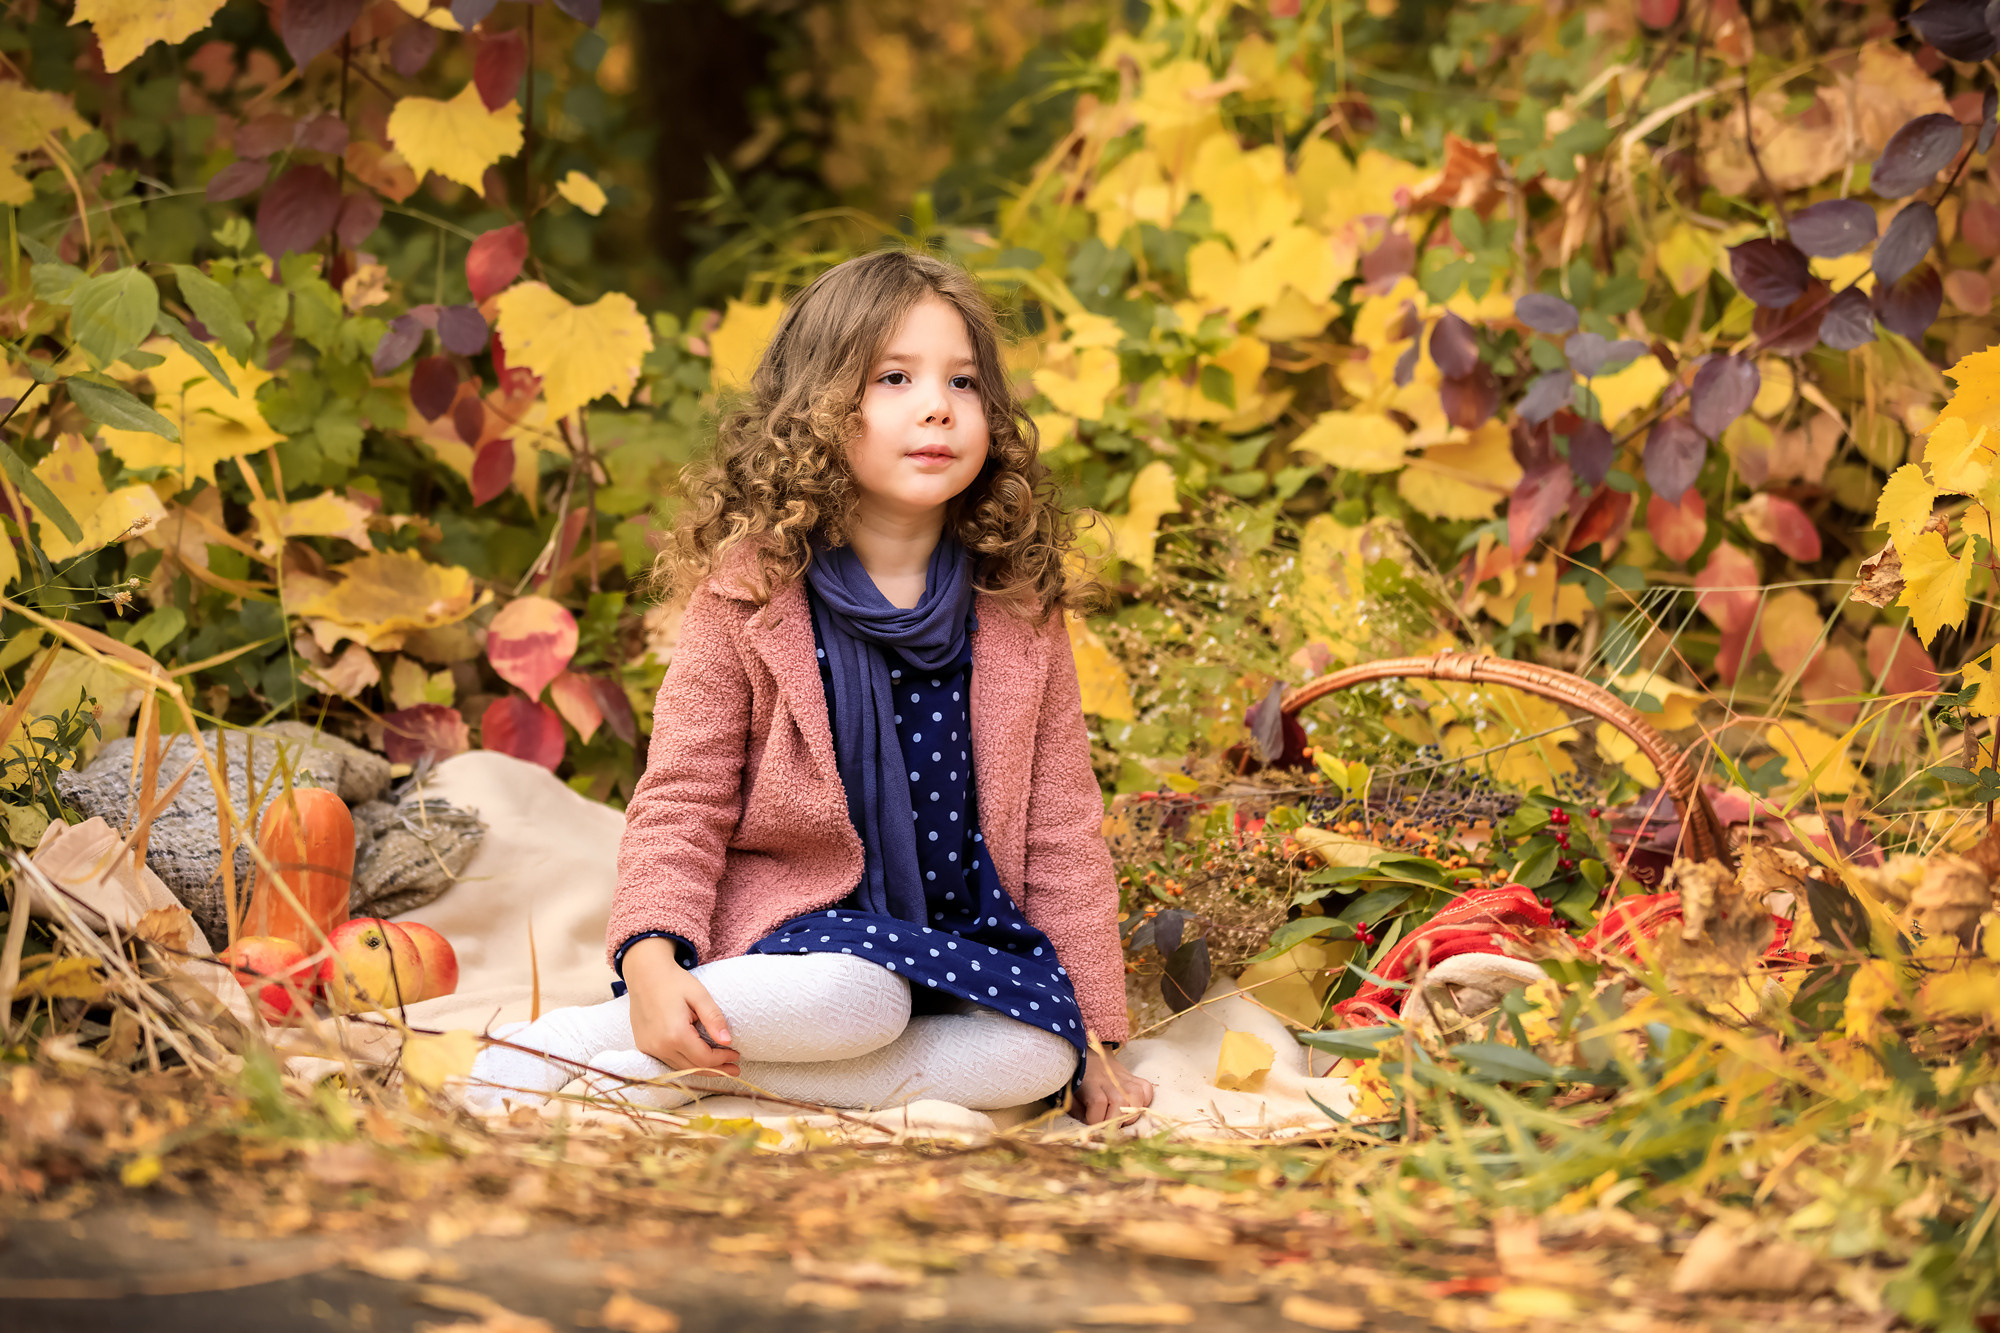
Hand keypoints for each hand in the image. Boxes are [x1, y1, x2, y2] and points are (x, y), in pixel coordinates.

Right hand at [621, 937, 741, 1075]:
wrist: (645, 974)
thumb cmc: (674, 982)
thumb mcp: (699, 996)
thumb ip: (714, 1019)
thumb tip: (727, 1041)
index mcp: (675, 1034)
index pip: (704, 1058)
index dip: (722, 1060)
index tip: (736, 1055)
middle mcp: (659, 1046)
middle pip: (692, 1068)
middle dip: (715, 1069)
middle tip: (734, 1068)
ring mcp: (649, 1048)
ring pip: (680, 1068)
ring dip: (700, 1069)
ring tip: (719, 1066)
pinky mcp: (643, 1046)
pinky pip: (668, 1061)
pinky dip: (684, 1063)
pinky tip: (697, 1060)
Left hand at [1078, 1046, 1152, 1124]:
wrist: (1089, 1055)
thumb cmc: (1077, 1078)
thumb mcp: (1070, 1093)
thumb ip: (1076, 1111)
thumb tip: (1089, 1128)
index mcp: (1091, 1081)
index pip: (1098, 1103)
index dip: (1094, 1118)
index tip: (1089, 1121)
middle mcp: (1110, 1079)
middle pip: (1120, 1103)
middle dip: (1114, 1121)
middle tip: (1107, 1124)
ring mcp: (1125, 1078)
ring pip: (1136, 1098)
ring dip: (1129, 1115)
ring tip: (1120, 1118)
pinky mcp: (1135, 1078)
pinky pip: (1147, 1090)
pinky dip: (1143, 1101)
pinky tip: (1133, 1106)